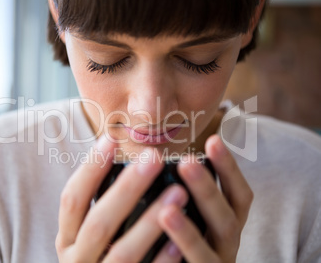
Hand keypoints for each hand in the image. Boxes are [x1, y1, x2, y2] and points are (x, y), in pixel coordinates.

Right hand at [55, 136, 187, 261]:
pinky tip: (179, 242)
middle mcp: (76, 261)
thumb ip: (99, 208)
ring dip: (149, 223)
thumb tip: (123, 162)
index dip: (89, 169)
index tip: (110, 138)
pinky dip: (161, 261)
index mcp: (67, 239)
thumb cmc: (97, 258)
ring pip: (122, 254)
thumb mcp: (87, 237)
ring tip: (178, 191)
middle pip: (98, 223)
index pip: (72, 199)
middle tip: (154, 158)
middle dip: (126, 189)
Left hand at [157, 135, 253, 262]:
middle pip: (226, 217)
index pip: (237, 194)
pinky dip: (180, 253)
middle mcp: (226, 244)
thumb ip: (182, 194)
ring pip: (207, 249)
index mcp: (227, 223)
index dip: (229, 168)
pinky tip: (163, 235)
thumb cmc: (185, 243)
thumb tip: (154, 160)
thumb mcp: (195, 217)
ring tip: (167, 211)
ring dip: (188, 229)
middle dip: (208, 190)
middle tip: (188, 163)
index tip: (213, 141)